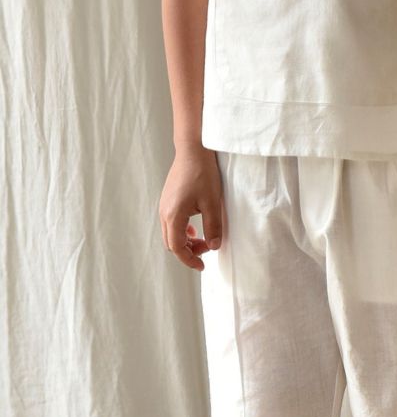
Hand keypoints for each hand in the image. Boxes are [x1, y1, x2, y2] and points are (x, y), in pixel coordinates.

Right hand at [159, 147, 223, 270]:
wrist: (193, 150)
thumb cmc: (203, 174)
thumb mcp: (213, 203)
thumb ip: (213, 227)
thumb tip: (214, 246)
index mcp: (173, 215)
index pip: (176, 247)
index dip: (189, 260)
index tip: (202, 266)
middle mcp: (164, 212)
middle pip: (171, 243)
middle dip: (188, 252)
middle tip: (206, 250)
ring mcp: (164, 205)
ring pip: (170, 233)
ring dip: (185, 241)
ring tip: (203, 239)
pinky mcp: (167, 199)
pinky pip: (171, 223)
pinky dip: (181, 231)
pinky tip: (194, 228)